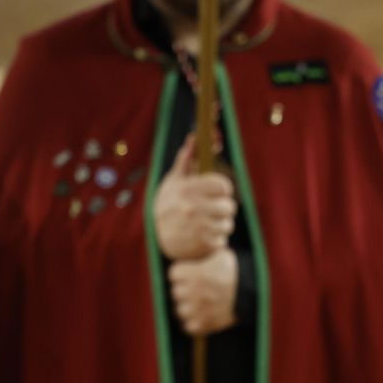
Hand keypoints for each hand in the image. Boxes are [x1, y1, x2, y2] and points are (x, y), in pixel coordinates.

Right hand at [154, 133, 235, 261]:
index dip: (223, 189)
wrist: (154, 238)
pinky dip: (216, 239)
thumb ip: (186, 160)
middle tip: (214, 209)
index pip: (223, 186)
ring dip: (221, 225)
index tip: (218, 192)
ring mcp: (198, 228)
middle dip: (223, 207)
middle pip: (229, 206)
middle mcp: (193, 208)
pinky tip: (204, 236)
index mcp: (188, 189)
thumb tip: (195, 136)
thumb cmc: (167, 204)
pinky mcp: (201, 245)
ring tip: (208, 223)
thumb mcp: (173, 181)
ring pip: (228, 224)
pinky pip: (222, 241)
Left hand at [168, 246, 237, 336]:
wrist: (255, 292)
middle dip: (183, 290)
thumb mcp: (220, 255)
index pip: (173, 274)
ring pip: (180, 311)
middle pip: (175, 292)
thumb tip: (192, 248)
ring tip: (197, 304)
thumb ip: (202, 255)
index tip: (189, 274)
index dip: (181, 273)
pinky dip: (193, 323)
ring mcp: (199, 309)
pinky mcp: (206, 324)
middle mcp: (195, 292)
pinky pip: (189, 327)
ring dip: (186, 308)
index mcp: (196, 273)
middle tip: (195, 289)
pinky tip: (199, 317)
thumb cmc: (237, 271)